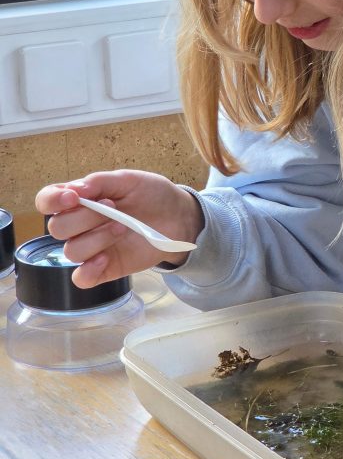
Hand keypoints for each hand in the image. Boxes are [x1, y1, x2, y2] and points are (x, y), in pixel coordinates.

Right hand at [35, 170, 203, 287]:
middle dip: (85, 217)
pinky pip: (82, 279)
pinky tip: (106, 258)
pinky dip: (88, 270)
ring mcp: (92, 248)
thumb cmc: (152, 195)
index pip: (47, 201)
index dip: (52, 200)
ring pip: (72, 251)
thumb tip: (74, 189)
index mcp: (80, 200)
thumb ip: (101, 182)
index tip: (73, 197)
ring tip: (124, 227)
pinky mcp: (105, 268)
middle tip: (113, 208)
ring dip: (97, 238)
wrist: (179, 217)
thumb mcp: (130, 180)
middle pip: (58, 228)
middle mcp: (80, 225)